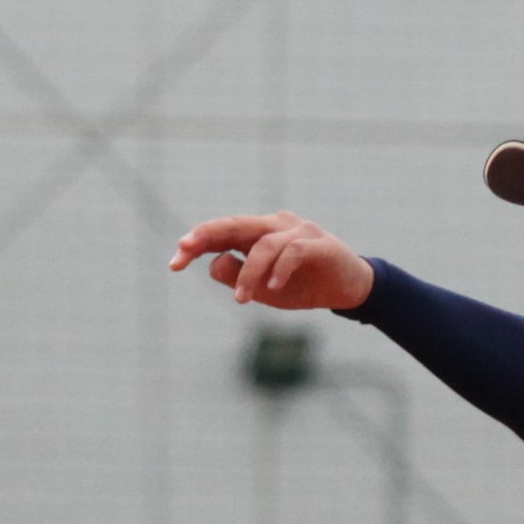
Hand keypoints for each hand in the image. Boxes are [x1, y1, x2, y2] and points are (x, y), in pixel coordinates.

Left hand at [170, 211, 373, 314]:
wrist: (349, 290)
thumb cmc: (302, 286)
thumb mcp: (263, 290)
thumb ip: (237, 276)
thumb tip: (213, 264)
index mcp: (258, 234)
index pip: (222, 233)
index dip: (196, 243)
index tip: (174, 262)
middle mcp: (275, 225)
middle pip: (236, 224)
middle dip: (207, 235)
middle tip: (184, 250)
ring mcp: (298, 231)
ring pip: (264, 244)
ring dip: (249, 273)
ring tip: (242, 299)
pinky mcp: (319, 245)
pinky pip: (293, 252)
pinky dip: (279, 270)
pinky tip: (272, 289)